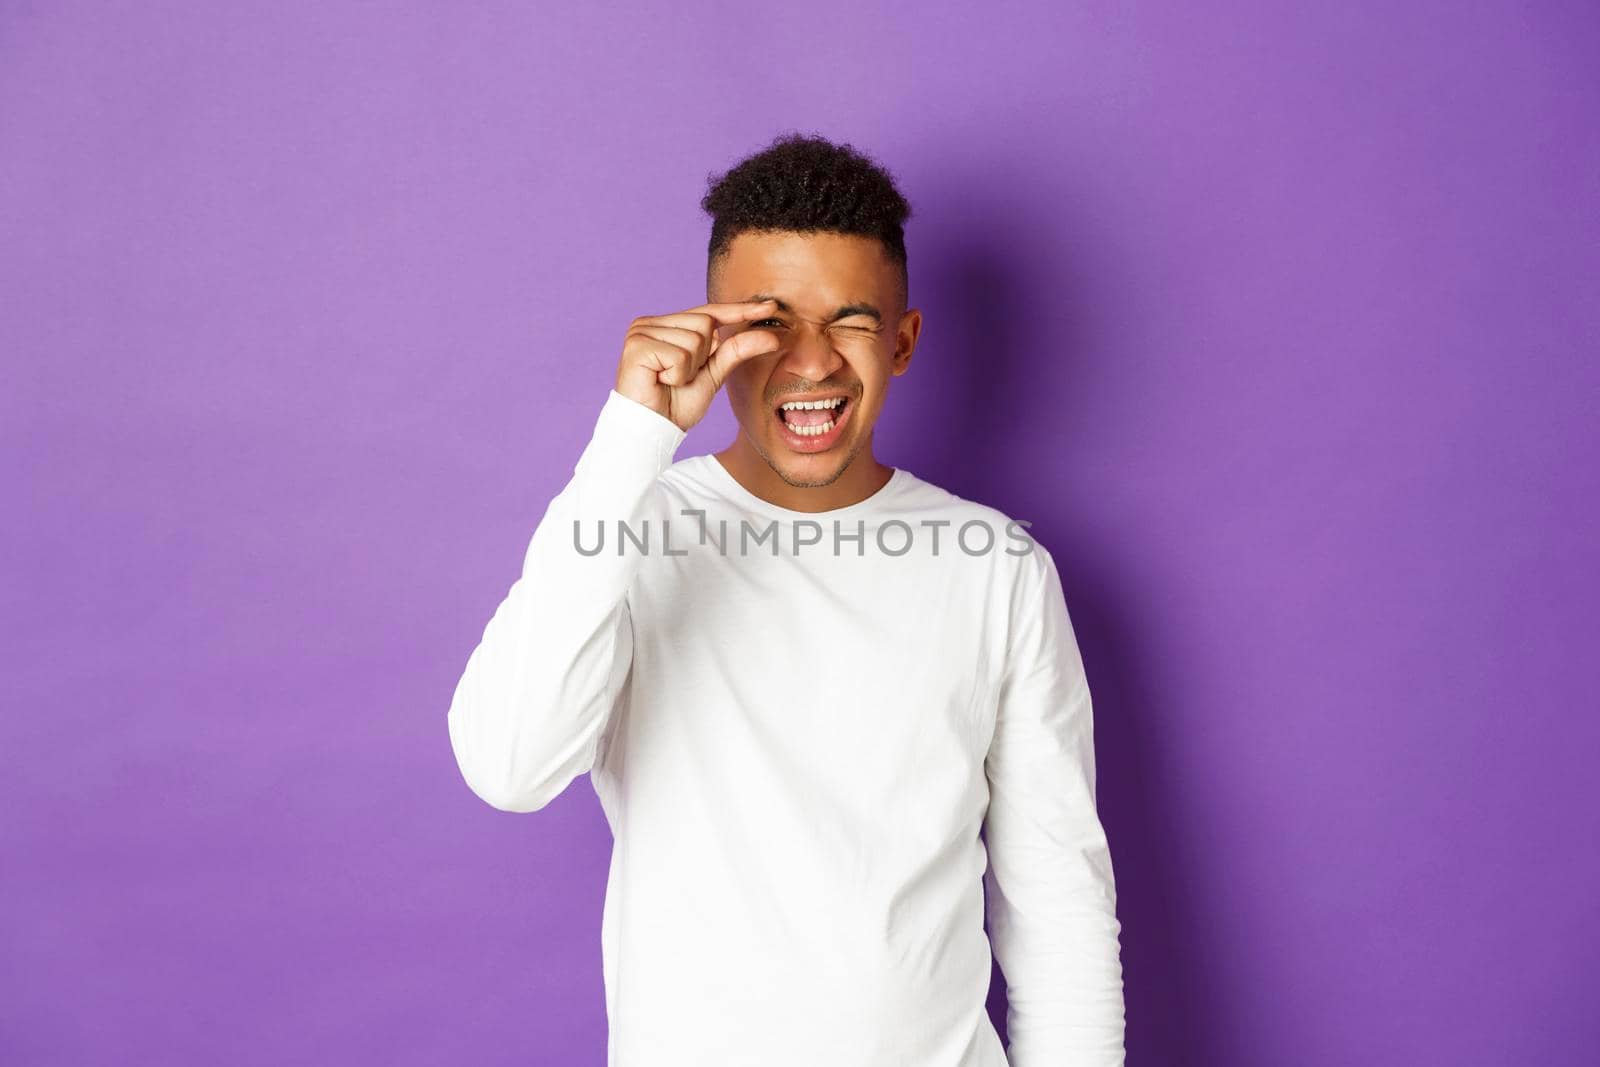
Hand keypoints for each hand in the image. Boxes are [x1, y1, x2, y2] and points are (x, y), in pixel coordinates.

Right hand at [614, 299, 781, 430]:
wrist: (651, 430)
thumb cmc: (676, 405)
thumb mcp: (713, 374)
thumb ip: (737, 351)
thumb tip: (772, 336)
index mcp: (668, 325)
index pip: (709, 312)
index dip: (740, 310)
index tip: (772, 306)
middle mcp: (651, 322)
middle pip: (705, 323)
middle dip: (702, 357)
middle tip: (680, 377)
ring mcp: (641, 331)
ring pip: (694, 340)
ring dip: (689, 369)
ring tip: (668, 381)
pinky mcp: (636, 346)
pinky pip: (679, 355)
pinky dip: (677, 374)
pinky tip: (659, 381)